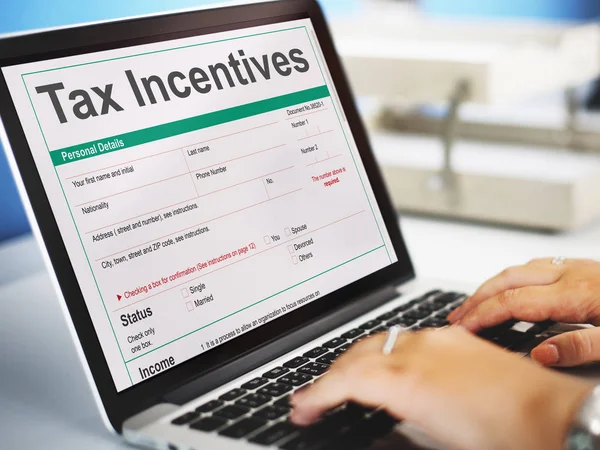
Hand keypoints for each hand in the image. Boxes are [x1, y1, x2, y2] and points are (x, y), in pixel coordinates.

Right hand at [290, 328, 590, 449]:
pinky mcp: (453, 335)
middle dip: (327, 376)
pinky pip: (403, 337)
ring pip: (377, 340)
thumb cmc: (503, 436)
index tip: (301, 407)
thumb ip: (393, 415)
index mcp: (408, 380)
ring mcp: (436, 337)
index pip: (343, 380)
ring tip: (339, 381)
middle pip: (354, 355)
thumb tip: (370, 412)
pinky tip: (381, 365)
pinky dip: (381, 352)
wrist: (552, 414)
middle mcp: (417, 350)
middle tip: (312, 397)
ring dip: (352, 361)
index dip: (314, 395)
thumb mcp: (433, 435)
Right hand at [448, 258, 599, 366]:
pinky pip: (537, 267)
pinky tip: (513, 289)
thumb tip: (541, 354)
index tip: (463, 328)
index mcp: (576, 293)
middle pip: (508, 279)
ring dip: (493, 286)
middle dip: (477, 298)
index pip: (513, 301)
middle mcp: (572, 275)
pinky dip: (514, 279)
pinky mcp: (586, 269)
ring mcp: (578, 268)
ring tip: (476, 303)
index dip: (483, 314)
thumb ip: (581, 348)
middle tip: (457, 316)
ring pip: (520, 270)